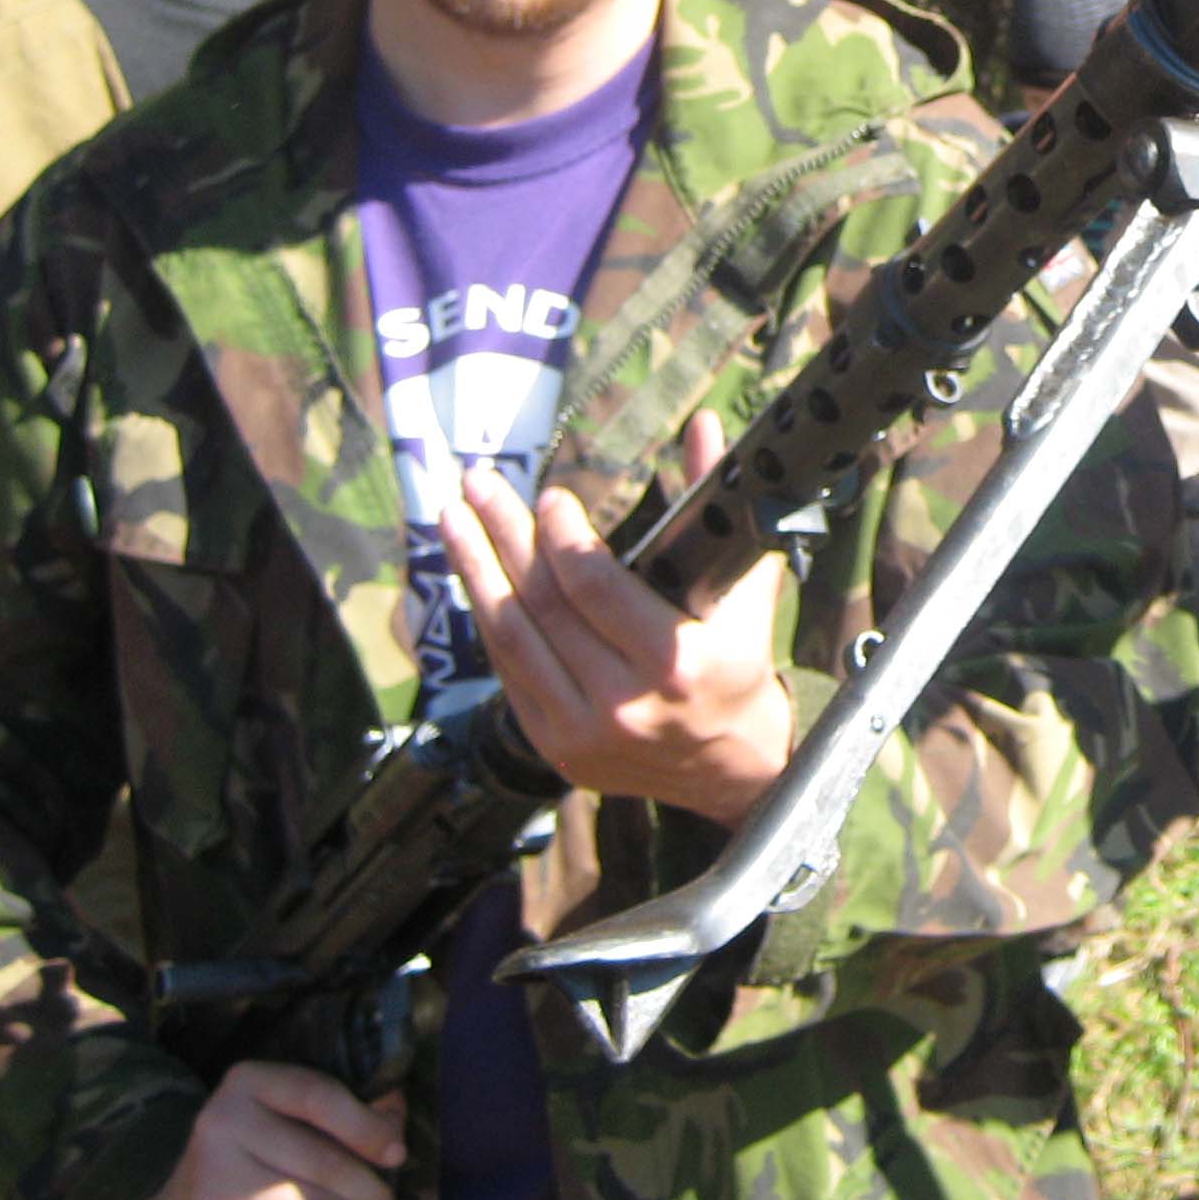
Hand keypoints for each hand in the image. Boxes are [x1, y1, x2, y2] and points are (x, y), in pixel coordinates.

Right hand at [121, 1063, 403, 1199]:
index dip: (366, 1127)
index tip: (399, 1155)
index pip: (319, 1097)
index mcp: (251, 1081)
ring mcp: (212, 1177)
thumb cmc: (260, 1152)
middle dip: (371, 1195)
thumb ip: (349, 1109)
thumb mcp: (292, 1115)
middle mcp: (224, 1121)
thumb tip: (396, 1122)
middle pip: (320, 1162)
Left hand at [441, 410, 795, 823]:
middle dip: (503, 535)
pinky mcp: (554, 746)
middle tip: (478, 483)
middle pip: (543, 606)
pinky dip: (490, 618)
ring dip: (475, 571)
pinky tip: (474, 574)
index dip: (562, 537)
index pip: (597, 589)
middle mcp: (625, 703)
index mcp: (678, 663)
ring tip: (453, 517)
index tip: (549, 495)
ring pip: (512, 638)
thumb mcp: (745, 591)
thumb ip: (716, 508)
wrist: (733, 773)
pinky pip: (509, 670)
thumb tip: (704, 427)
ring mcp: (583, 731)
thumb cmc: (741, 668)